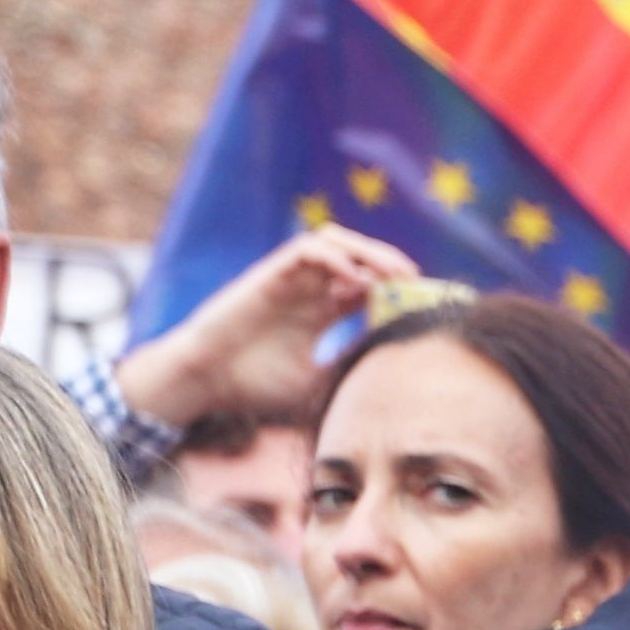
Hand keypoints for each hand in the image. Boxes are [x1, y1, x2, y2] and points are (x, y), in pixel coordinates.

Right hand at [112, 224, 421, 433]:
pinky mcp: (271, 274)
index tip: (423, 304)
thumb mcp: (317, 379)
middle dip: (391, 266)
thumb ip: (350, 364)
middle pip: (359, 260)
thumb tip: (396, 366)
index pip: (368, 287)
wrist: (206, 381)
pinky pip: (308, 249)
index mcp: (321, 313)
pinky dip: (335, 257)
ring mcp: (291, 279)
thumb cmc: (256, 386)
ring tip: (393, 274)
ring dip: (368, 252)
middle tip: (418, 284)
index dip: (397, 290)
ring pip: (337, 243)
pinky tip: (353, 280)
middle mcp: (309, 290)